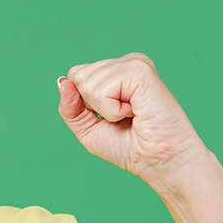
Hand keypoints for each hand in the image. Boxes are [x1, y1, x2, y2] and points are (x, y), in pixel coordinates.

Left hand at [56, 53, 207, 188]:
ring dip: (104, 110)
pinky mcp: (139, 70)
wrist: (160, 161)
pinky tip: (135, 112)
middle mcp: (126, 62)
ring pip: (86, 83)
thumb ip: (70, 107)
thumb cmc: (130, 147)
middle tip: (122, 117)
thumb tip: (63, 81)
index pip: (76, 76)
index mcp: (116, 71)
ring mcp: (134, 63)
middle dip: (91, 106)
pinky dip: (112, 110)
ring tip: (131, 115)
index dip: (83, 104)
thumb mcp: (87, 128)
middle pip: (77, 76)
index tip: (110, 117)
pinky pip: (100, 91)